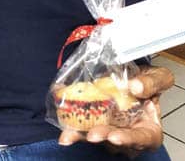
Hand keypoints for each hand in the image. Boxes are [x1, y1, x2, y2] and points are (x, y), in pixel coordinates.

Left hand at [58, 66, 173, 157]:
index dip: (127, 139)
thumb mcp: (158, 77)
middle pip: (114, 141)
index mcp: (148, 129)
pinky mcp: (93, 121)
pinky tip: (61, 118)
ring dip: (81, 135)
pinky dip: (70, 122)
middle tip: (92, 134)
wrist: (134, 79)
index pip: (141, 139)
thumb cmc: (148, 83)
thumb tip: (136, 86)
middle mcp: (127, 134)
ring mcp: (109, 129)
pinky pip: (82, 125)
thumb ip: (151, 82)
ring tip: (69, 135)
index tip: (115, 137)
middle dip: (102, 136)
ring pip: (95, 136)